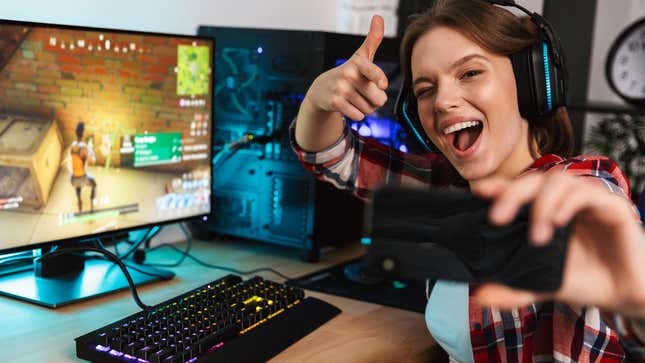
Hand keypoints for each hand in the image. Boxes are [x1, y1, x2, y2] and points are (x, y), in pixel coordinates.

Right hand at [304, 15, 388, 120]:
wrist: (321, 90)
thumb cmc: (348, 73)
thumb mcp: (360, 56)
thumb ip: (372, 39)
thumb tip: (378, 17)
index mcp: (358, 63)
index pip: (371, 70)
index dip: (378, 78)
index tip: (382, 84)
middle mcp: (348, 74)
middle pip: (378, 98)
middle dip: (375, 100)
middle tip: (364, 94)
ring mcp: (341, 89)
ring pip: (369, 109)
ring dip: (365, 108)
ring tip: (355, 99)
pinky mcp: (335, 102)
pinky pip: (358, 116)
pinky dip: (357, 115)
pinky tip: (349, 107)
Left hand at [471, 172, 644, 316]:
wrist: (625, 296)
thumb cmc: (583, 280)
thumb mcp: (543, 285)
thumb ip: (513, 290)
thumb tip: (480, 296)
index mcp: (543, 210)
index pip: (517, 189)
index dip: (498, 187)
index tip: (477, 193)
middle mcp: (563, 199)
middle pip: (533, 180)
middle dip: (512, 193)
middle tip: (496, 218)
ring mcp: (588, 199)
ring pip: (559, 180)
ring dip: (542, 204)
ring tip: (536, 236)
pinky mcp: (613, 206)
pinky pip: (588, 194)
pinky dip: (568, 204)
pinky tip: (558, 222)